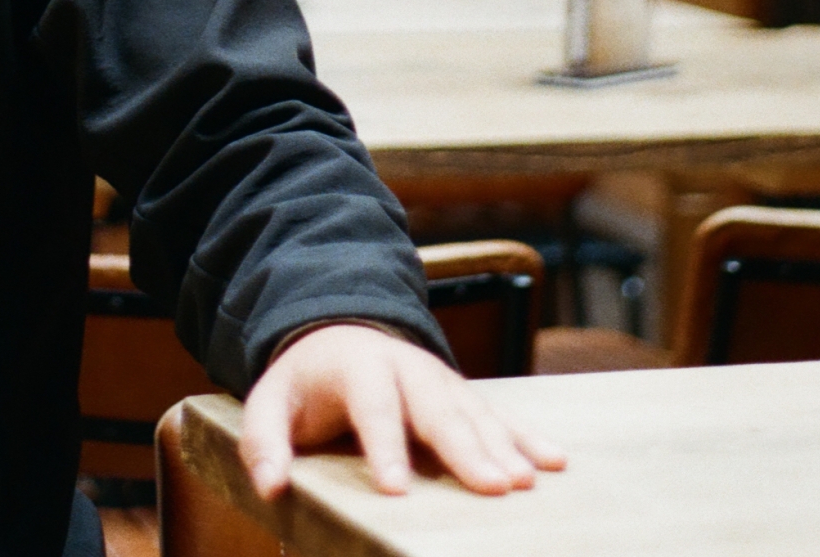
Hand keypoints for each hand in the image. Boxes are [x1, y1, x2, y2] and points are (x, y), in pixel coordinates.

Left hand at [237, 323, 565, 499]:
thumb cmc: (306, 380)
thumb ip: (264, 441)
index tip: (397, 488)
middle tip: (493, 487)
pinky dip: (528, 436)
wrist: (341, 330)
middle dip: (467, 449)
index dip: (386, 447)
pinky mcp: (462, 392)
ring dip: (504, 446)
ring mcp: (442, 378)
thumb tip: (271, 486)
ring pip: (476, 412)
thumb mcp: (270, 401)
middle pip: (439, 410)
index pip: (375, 408)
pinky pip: (499, 413)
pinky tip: (554, 461)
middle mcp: (409, 368)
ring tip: (525, 482)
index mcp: (360, 368)